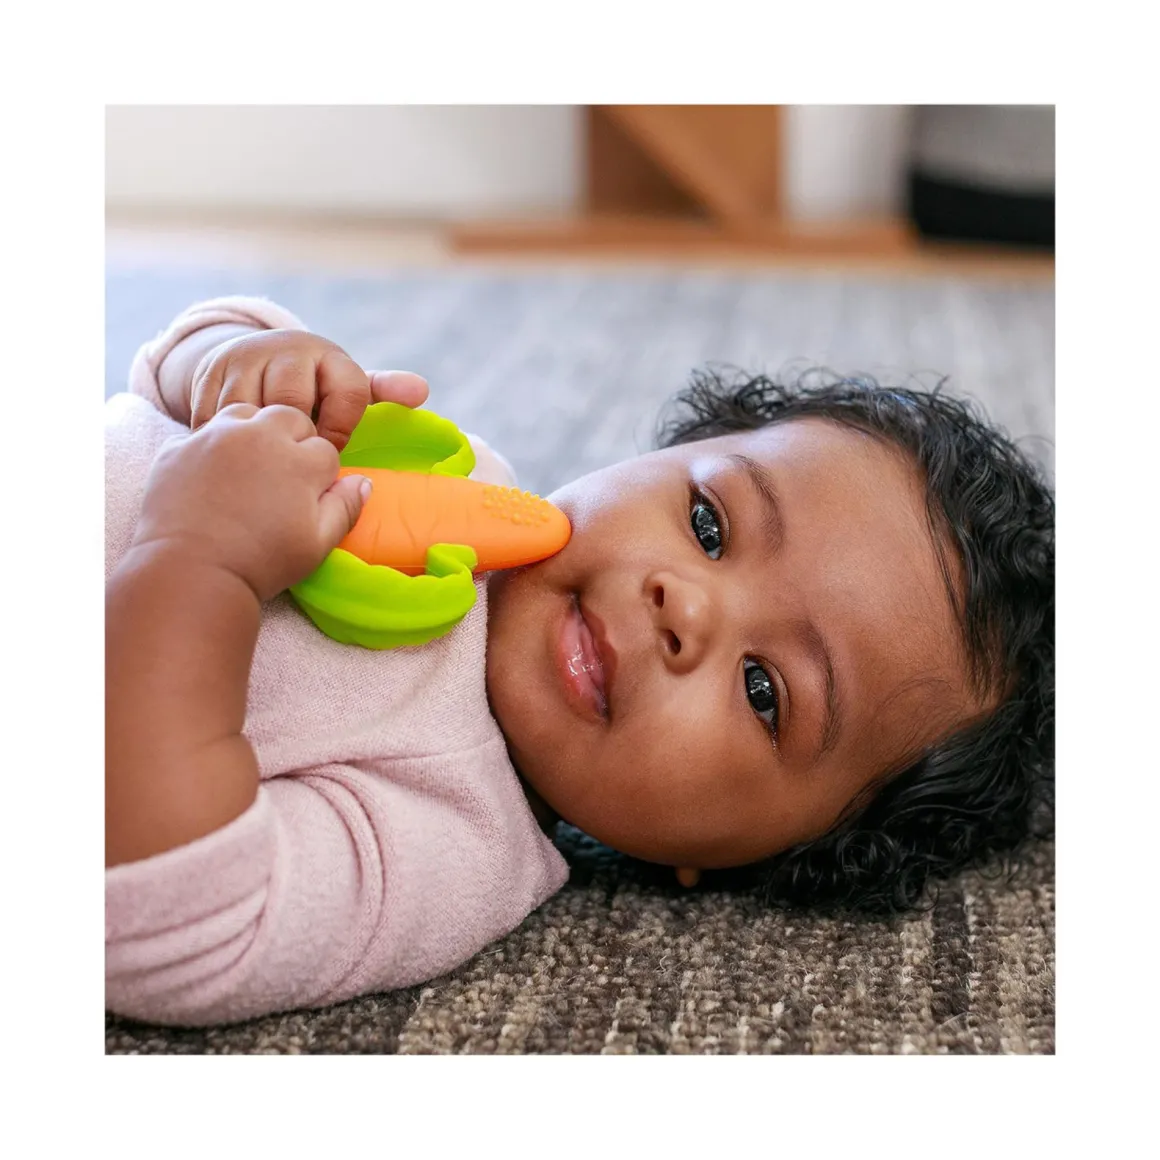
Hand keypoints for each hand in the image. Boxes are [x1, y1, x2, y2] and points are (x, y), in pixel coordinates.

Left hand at [133, 403, 369, 600]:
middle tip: (283, 477)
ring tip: (249, 466)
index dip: (321, 474)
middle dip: (293, 439)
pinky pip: (203, 433)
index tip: (309, 497)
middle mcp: (259, 436)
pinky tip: (212, 478)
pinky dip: (212, 448)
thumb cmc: (259, 563)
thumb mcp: (316, 545)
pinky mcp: (179, 447)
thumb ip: (345, 508)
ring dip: (254, 432)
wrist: (189, 572)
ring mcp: (214, 437)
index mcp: (298, 460)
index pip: (325, 449)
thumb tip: (363, 482)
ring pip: (246, 413)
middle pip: (289, 417)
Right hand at [188, 329, 428, 449]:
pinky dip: (227, 444)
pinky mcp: (208, 377)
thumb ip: (382, 390)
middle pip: (294, 405)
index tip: (333, 449)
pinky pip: (216, 419)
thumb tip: (421, 391)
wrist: (253, 362)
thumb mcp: (347, 387)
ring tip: (267, 466)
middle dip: (297, 438)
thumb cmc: (314, 388)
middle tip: (295, 462)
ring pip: (252, 414)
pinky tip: (238, 462)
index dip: (343, 431)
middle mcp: (284, 349)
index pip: (348, 395)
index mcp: (327, 354)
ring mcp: (242, 361)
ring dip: (260, 444)